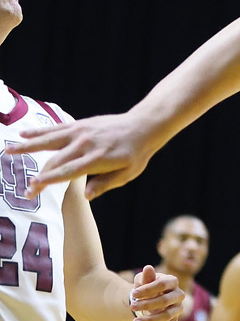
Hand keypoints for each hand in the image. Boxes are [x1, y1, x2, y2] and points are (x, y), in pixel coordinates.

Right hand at [6, 111, 161, 200]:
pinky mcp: (81, 124)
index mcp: (96, 159)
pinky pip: (57, 128)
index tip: (32, 190)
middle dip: (38, 176)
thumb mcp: (127, 173)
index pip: (66, 172)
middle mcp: (86, 144)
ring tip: (8, 150)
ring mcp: (82, 132)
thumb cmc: (137, 153)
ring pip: (50, 140)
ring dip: (28, 146)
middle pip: (55, 160)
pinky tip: (24, 133)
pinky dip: (40, 131)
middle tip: (25, 191)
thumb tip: (86, 196)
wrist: (145, 125)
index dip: (48, 181)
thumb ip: (105, 184)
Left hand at [130, 265, 184, 320]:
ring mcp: (177, 308)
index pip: (162, 284)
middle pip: (165, 300)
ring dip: (150, 319)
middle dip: (147, 304)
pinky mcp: (174, 319)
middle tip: (132, 306)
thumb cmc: (145, 287)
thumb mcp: (143, 280)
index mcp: (172, 281)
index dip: (148, 289)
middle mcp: (178, 294)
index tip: (134, 294)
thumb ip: (146, 276)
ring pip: (167, 315)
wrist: (147, 300)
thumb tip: (148, 268)